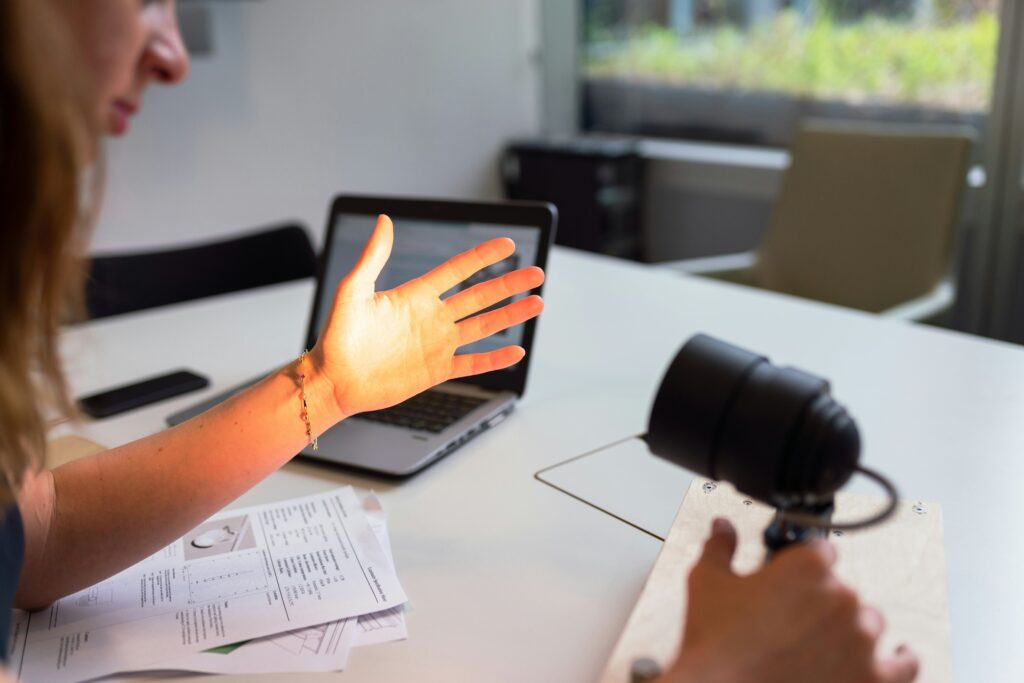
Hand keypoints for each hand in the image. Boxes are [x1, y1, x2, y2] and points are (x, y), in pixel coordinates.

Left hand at [312, 214, 544, 416]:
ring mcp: (437, 344)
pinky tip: (516, 351)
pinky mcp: (436, 370)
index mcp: (416, 295)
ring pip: (483, 326)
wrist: (333, 380)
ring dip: (511, 316)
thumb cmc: (337, 336)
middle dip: (509, 284)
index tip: (507, 245)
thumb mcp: (354, 291)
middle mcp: (432, 317)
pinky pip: (472, 363)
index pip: (457, 270)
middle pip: (480, 296)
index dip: (483, 257)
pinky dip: (495, 359)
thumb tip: (384, 220)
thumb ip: (373, 257)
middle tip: (537, 273)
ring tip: (537, 303)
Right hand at [663, 519, 918, 682]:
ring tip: (821, 648)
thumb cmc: (716, 646)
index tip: (796, 577)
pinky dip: (901, 659)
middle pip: (843, 590)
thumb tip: (722, 526)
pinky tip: (899, 655)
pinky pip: (903, 665)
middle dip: (820, 603)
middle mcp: (842, 598)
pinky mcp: (873, 679)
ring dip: (850, 631)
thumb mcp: (706, 583)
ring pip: (869, 624)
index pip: (821, 551)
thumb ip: (720, 547)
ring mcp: (862, 640)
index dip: (804, 565)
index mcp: (807, 567)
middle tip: (791, 623)